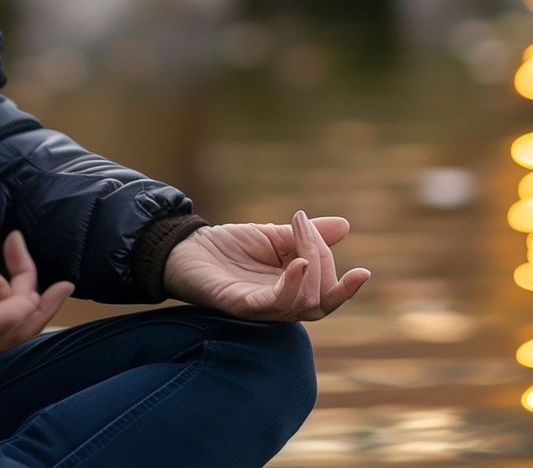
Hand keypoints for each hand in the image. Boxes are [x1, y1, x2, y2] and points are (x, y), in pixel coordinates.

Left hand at [162, 210, 369, 321]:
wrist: (187, 248)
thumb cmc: (230, 246)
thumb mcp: (273, 235)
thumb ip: (305, 235)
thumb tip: (345, 226)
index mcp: (293, 289)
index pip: (326, 285)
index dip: (329, 259)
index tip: (318, 224)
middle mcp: (282, 304)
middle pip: (321, 299)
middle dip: (324, 262)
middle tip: (304, 227)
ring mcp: (263, 308)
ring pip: (304, 305)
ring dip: (313, 272)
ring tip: (303, 239)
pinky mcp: (242, 306)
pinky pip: (273, 304)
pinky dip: (291, 286)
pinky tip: (299, 264)